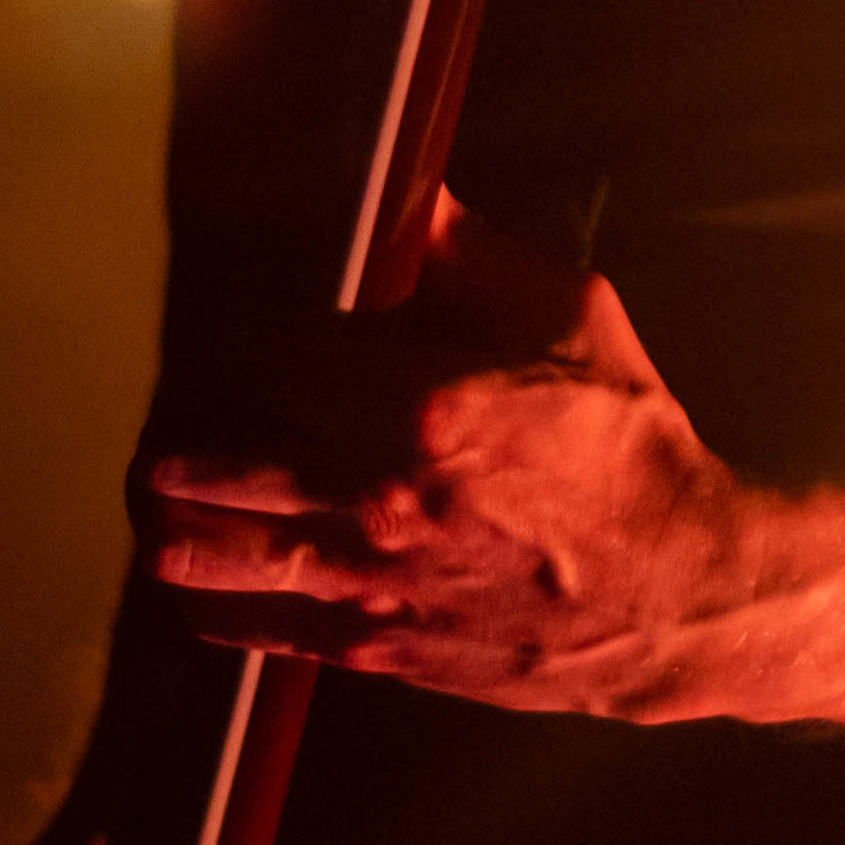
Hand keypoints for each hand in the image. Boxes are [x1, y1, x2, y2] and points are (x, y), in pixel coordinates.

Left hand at [138, 197, 754, 717]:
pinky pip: (241, 625)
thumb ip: (468, 253)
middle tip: (178, 405)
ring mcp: (368, 583)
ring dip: (164, 512)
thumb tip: (401, 196)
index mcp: (425, 406)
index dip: (230, 339)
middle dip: (174, 426)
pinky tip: (199, 561)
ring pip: (195, 553)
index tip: (234, 332)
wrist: (680, 591)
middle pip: (202, 459)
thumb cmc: (632, 446)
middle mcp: (380, 499)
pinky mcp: (372, 648)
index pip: (262, 359)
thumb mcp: (572, 315)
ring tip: (165, 486)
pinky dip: (203, 588)